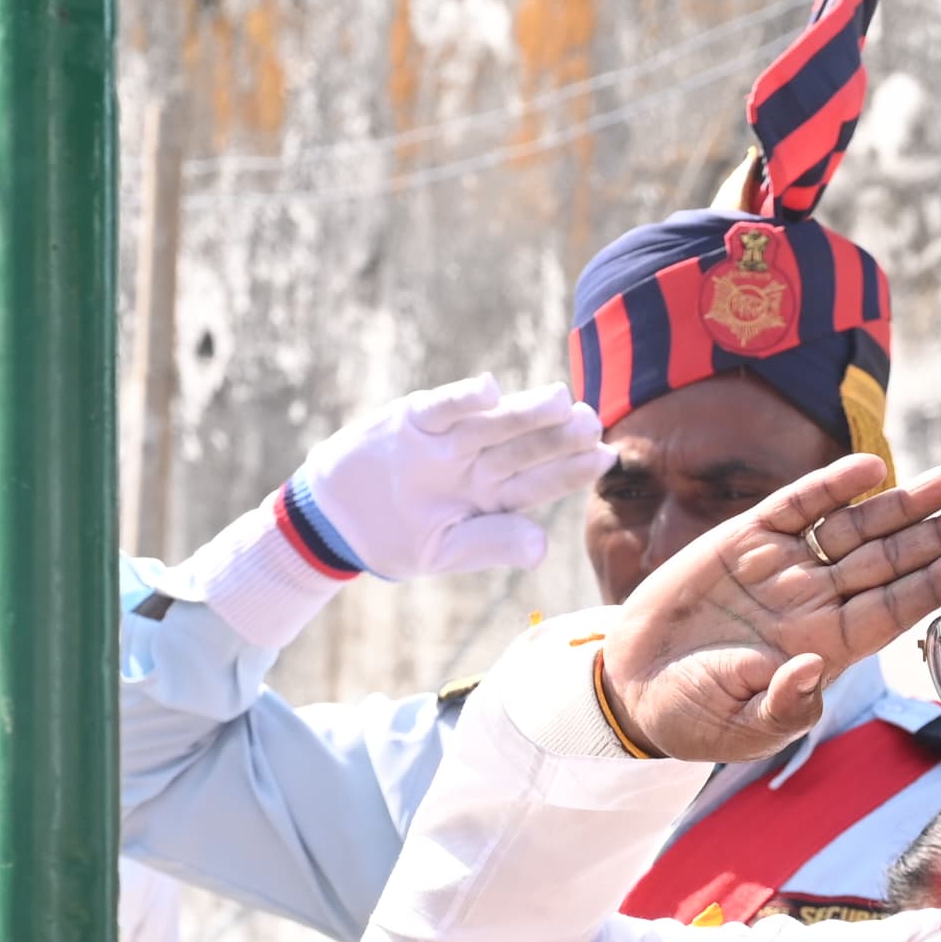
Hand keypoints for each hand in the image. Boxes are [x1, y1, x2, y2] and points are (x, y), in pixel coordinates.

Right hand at [289, 376, 612, 578]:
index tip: (605, 458)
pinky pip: (440, 409)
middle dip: (558, 436)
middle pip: (524, 447)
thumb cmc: (395, 537)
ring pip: (491, 423)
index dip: (571, 470)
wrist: (335, 523)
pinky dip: (461, 399)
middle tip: (591, 421)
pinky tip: (490, 390)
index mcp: (490, 495)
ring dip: (523, 412)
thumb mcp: (445, 551)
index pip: (539, 481)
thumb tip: (542, 547)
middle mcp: (475, 462)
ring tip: (559, 400)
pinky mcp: (411, 422)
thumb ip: (492, 545)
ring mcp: (445, 440)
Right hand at [599, 456, 940, 761]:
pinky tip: (871, 469)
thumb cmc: (696, 715)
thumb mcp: (743, 727)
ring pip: (856, 529)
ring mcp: (784, 568)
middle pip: (891, 561)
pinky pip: (798, 506)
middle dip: (940, 533)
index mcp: (827, 649)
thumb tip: (814, 670)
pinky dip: (832, 486)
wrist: (635, 685)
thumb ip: (782, 705)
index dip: (938, 582)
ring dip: (903, 504)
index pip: (895, 610)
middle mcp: (816, 603)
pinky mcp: (745, 539)